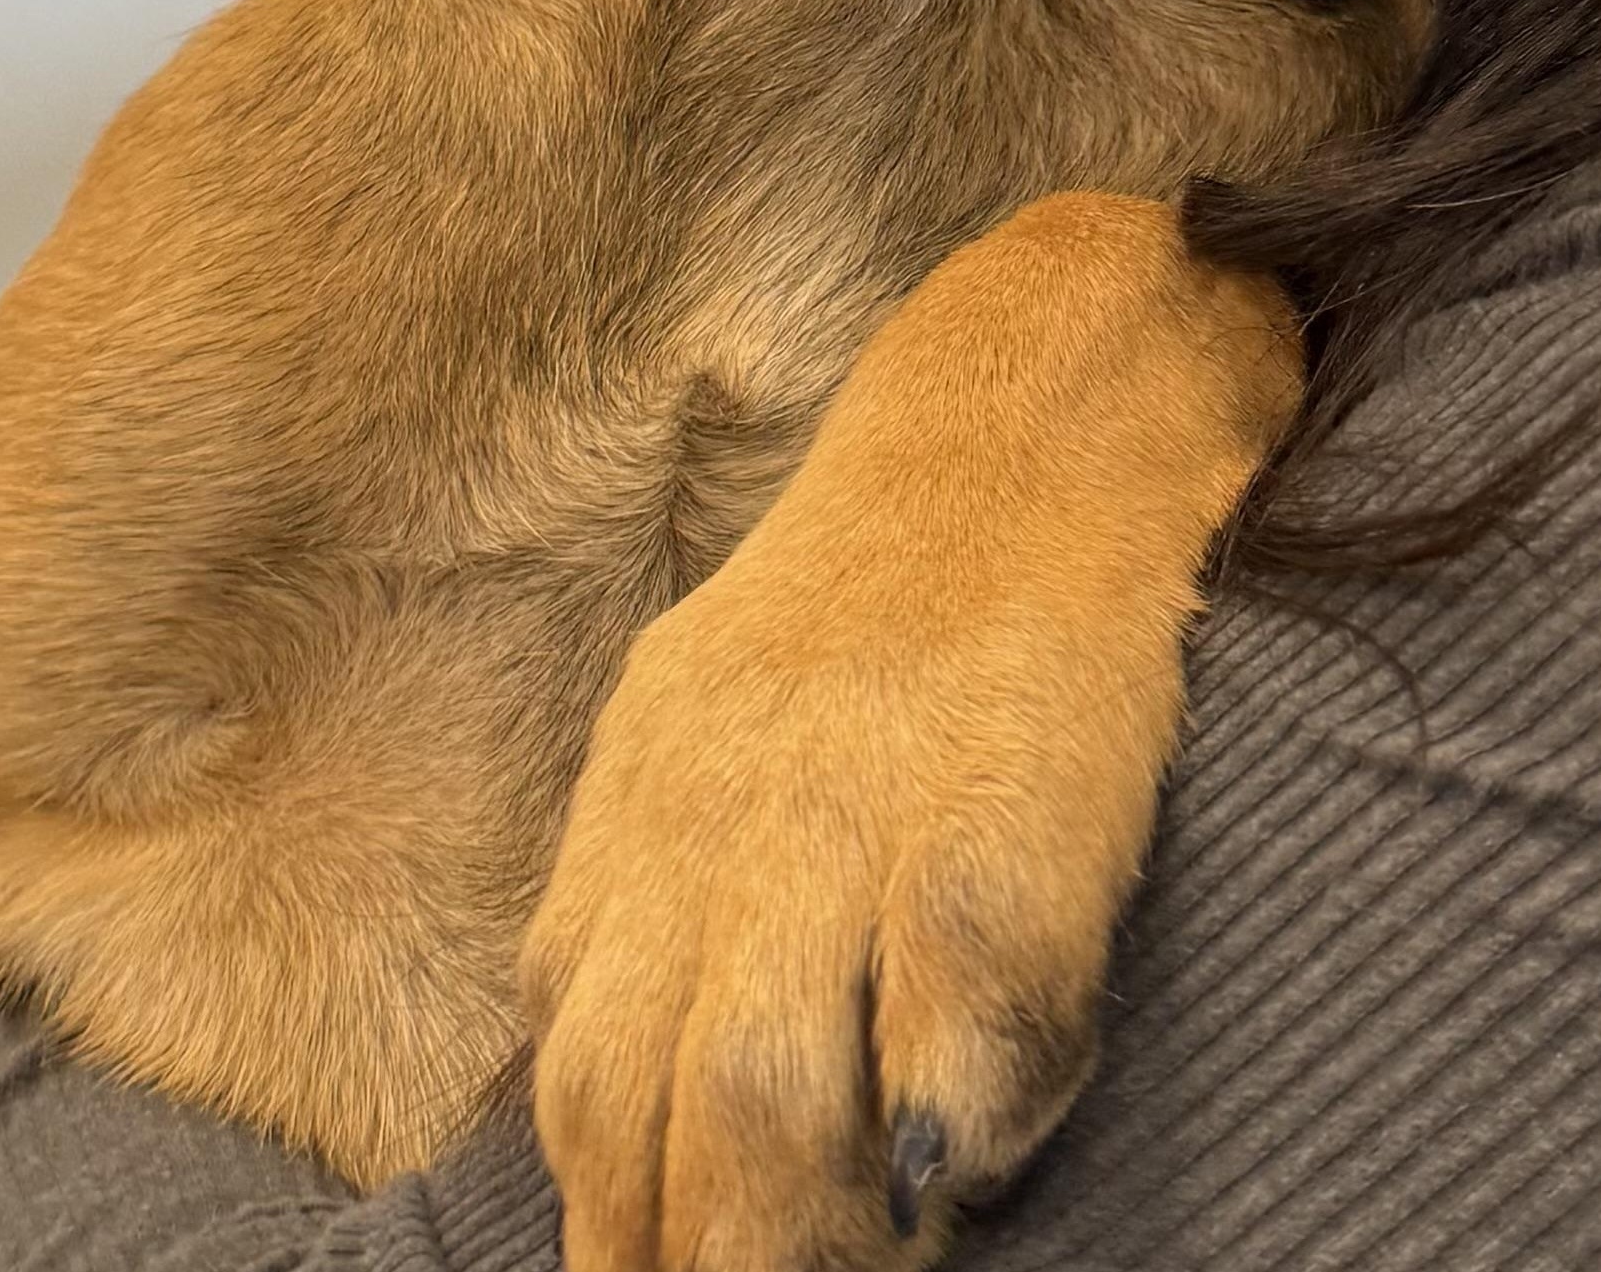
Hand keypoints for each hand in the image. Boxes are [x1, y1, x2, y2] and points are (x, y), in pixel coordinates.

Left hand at [519, 195, 1297, 1271]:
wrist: (1027, 414)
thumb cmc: (867, 611)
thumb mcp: (701, 732)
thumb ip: (640, 902)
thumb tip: (588, 1097)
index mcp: (642, 812)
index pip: (574, 1070)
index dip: (603, 1217)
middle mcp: (718, 824)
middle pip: (640, 1106)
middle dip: (677, 1256)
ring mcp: (852, 813)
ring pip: (759, 1087)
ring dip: (789, 1237)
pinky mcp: (1000, 794)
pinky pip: (956, 994)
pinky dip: (947, 1113)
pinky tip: (952, 1171)